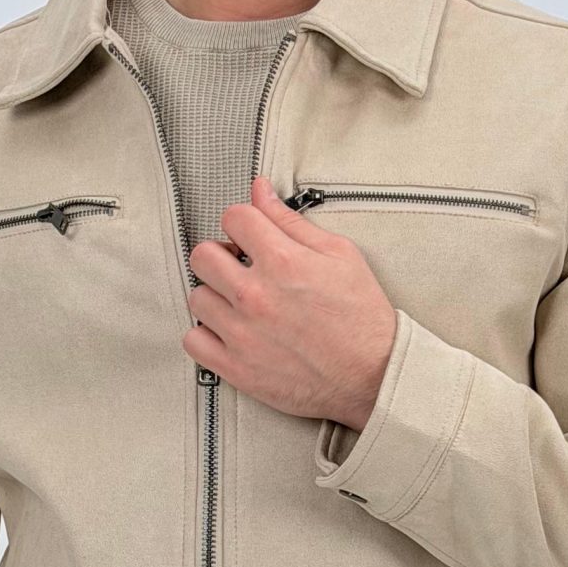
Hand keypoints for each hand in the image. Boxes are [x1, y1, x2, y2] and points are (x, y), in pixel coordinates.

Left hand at [183, 178, 395, 427]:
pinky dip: (206, 336)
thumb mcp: (339, 254)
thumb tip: (259, 191)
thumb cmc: (361, 316)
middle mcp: (256, 296)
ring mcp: (242, 334)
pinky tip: (228, 332)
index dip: (244, 223)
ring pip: (197, 298)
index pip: (233, 217)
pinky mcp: (237, 368)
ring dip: (215, 296)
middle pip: (202, 256)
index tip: (251, 238)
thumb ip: (292, 222)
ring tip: (239, 304)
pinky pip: (193, 341)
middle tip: (241, 268)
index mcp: (282, 261)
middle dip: (221, 256)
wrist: (374, 375)